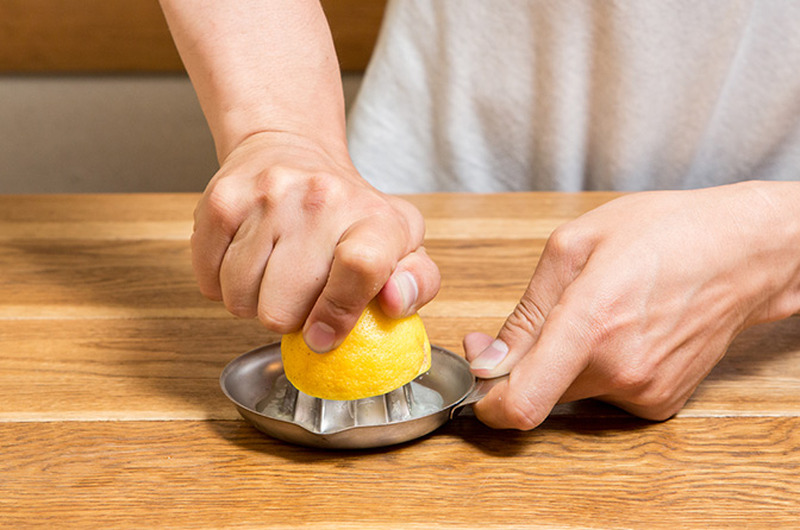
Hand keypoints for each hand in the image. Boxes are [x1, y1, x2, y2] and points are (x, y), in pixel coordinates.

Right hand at [191, 131, 439, 351]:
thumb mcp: (402, 243)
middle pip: (284, 306)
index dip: (337, 315)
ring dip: (255, 302)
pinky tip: (247, 261)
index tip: (323, 338)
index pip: (358, 269)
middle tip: (301, 294)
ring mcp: (266, 197)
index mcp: (373, 216)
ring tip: (275, 275)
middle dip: (290, 317)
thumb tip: (396, 304)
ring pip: (241, 299)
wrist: (291, 148)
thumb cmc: (350, 211)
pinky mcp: (220, 201)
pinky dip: (224, 285)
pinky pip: (209, 280)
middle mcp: (319, 200)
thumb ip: (417, 282)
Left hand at [464, 182, 799, 428]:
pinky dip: (601, 370)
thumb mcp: (574, 246)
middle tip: (542, 320)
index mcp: (590, 323)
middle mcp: (620, 368)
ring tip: (600, 313)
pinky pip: (607, 394)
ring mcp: (645, 390)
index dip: (488, 406)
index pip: (522, 403)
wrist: (742, 252)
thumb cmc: (662, 233)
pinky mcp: (663, 402)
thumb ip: (525, 312)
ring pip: (572, 391)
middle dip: (525, 365)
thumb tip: (488, 359)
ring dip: (566, 363)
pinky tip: (626, 332)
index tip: (479, 384)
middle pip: (541, 391)